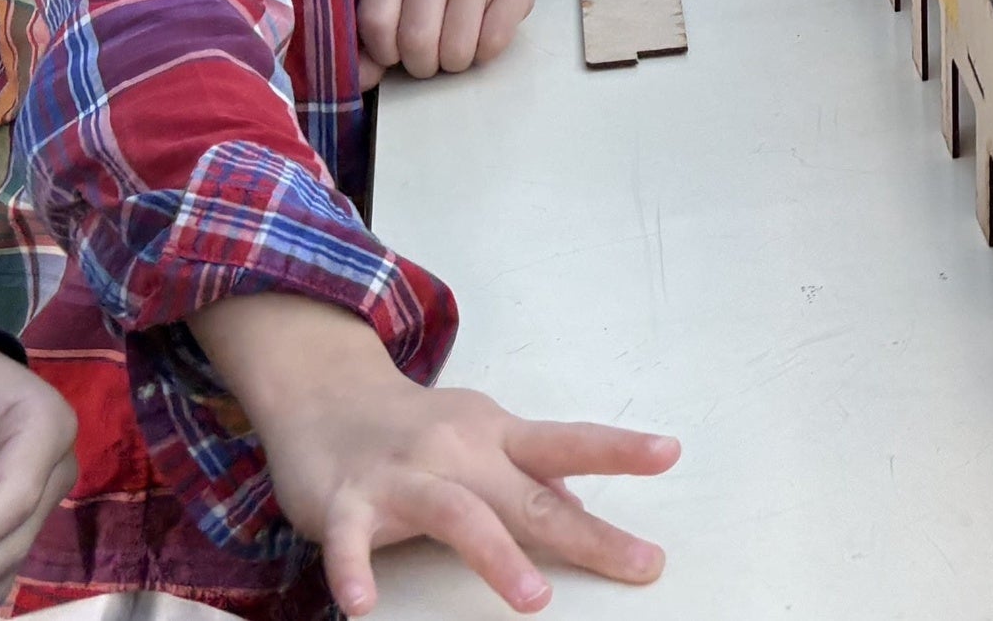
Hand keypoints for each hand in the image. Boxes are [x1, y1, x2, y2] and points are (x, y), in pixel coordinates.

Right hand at [199, 296, 675, 617]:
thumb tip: (585, 507)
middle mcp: (458, 451)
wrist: (323, 392)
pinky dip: (354, 572)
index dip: (619, 450)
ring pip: (456, 514)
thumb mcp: (482, 436)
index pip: (567, 442)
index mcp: (496, 436)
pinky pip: (350, 541)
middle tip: (642, 565)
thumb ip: (528, 472)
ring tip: (536, 599)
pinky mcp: (346, 501)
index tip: (669, 453)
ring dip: (498, 556)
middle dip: (589, 534)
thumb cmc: (416, 427)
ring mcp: (401, 475)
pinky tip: (364, 606)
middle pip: (530, 496)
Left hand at [359, 0, 539, 77]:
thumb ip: (369, 46)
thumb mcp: (394, 9)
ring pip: (456, 50)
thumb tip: (362, 81)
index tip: (395, 52)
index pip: (376, 23)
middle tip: (429, 56)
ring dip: (454, 64)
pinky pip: (492, 44)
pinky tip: (480, 35)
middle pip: (417, 42)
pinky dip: (484, 55)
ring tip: (454, 47)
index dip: (384, 53)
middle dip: (422, 65)